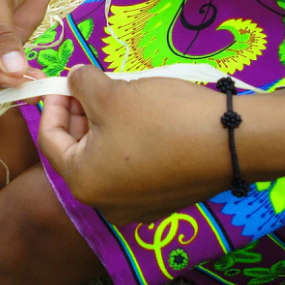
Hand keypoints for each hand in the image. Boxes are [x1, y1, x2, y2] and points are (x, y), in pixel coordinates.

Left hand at [38, 65, 233, 224]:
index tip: (63, 80)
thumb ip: (81, 83)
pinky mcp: (163, 199)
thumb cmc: (161, 119)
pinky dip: (129, 139)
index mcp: (83, 183)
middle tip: (91, 83)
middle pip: (79, 149)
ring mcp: (137, 205)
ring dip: (105, 123)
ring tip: (119, 93)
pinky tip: (144, 115)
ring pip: (106, 156)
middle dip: (80, 112)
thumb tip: (74, 78)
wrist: (235, 140)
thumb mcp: (110, 93)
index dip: (52, 104)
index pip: (50, 140)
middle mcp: (105, 203)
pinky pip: (133, 165)